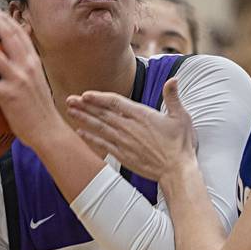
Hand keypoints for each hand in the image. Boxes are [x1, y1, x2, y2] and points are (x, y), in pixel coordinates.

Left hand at [0, 6, 61, 149]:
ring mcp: (18, 80)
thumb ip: (24, 73)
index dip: (6, 19)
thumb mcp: (36, 85)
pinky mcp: (9, 96)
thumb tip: (6, 68)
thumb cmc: (39, 111)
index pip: (20, 34)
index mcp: (34, 62)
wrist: (48, 131)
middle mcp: (27, 66)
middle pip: (8, 35)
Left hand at [67, 78, 196, 181]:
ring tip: (70, 111)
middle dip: (85, 106)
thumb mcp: (181, 116)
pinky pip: (102, 144)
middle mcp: (129, 127)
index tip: (86, 94)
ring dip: (83, 119)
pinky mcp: (123, 155)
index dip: (99, 97)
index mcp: (141, 115)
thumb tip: (174, 79)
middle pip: (102, 113)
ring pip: (99, 127)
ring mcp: (124, 142)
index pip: (115, 102)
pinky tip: (80, 132)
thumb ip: (173, 97)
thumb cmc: (180, 144)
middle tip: (69, 99)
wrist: (176, 171)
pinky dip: (90, 137)